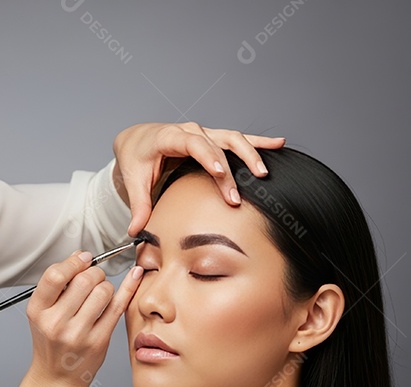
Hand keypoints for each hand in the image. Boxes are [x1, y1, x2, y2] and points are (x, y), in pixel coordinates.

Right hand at [25, 251, 143, 386]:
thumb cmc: (51, 342)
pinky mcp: (99, 341)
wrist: (56, 378)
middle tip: (94, 278)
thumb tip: (79, 256)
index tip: (84, 259)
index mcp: (38, 311)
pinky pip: (118, 306)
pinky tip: (135, 276)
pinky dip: (129, 288)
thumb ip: (58, 285)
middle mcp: (56, 323)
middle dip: (94, 273)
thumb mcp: (43, 313)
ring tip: (100, 295)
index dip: (74, 262)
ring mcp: (78, 334)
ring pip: (103, 291)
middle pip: (84, 280)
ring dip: (106, 286)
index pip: (55, 275)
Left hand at [112, 122, 285, 235]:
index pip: (192, 143)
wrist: (138, 139)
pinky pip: (237, 139)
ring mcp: (204, 133)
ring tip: (263, 172)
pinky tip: (278, 144)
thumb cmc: (136, 157)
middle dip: (228, 172)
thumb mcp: (133, 179)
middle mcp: (189, 131)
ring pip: (231, 139)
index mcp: (168, 137)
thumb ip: (138, 205)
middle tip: (235, 198)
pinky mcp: (213, 139)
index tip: (220, 172)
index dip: (207, 157)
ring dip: (250, 154)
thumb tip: (135, 231)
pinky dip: (258, 141)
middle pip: (215, 146)